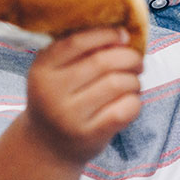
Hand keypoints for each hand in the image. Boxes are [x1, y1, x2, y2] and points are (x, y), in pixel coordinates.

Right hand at [24, 27, 143, 167]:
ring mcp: (69, 117)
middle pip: (103, 62)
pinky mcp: (89, 136)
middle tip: (137, 61)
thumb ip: (80, 51)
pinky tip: (131, 100)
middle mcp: (52, 92)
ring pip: (118, 84)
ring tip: (133, 82)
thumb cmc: (61, 98)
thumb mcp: (56, 72)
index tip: (123, 35)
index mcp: (42, 68)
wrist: (47, 147)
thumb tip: (122, 32)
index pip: (77, 42)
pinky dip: (135, 100)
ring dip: (134, 80)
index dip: (106, 34)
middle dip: (129, 57)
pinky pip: (125, 109)